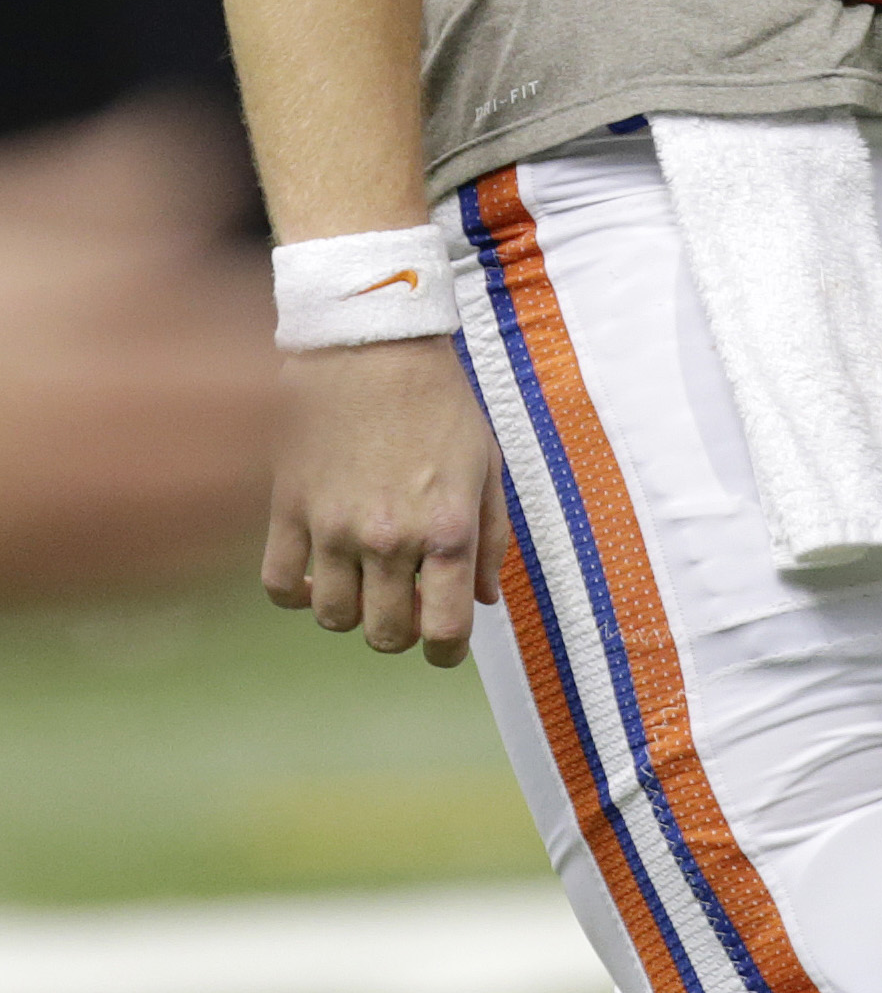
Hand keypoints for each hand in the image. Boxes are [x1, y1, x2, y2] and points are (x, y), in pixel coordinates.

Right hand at [262, 338, 507, 665]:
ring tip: (363, 579)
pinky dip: (297, 592)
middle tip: (405, 601)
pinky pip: (280, 586)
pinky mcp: (288, 509)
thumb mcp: (486, 462)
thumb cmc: (438, 399)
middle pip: (386, 634)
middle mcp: (390, 537)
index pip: (443, 631)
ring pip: (334, 618)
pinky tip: (316, 572)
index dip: (445, 650)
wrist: (372, 342)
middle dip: (401, 629)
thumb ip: (490, 536)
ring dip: (352, 611)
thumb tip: (486, 599)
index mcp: (447, 527)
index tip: (443, 645)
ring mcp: (333, 527)